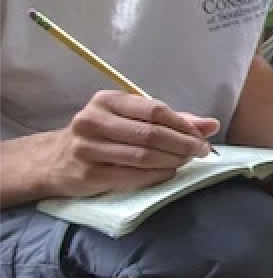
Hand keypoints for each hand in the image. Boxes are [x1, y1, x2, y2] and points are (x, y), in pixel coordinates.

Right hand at [38, 90, 217, 198]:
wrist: (55, 161)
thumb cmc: (102, 136)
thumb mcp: (130, 119)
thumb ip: (172, 120)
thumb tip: (212, 125)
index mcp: (107, 101)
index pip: (155, 110)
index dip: (184, 125)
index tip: (202, 136)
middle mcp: (93, 121)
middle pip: (152, 134)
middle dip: (184, 144)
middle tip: (200, 152)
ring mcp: (88, 148)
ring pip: (144, 156)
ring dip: (174, 161)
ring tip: (186, 162)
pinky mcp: (89, 174)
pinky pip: (133, 176)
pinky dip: (158, 175)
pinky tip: (168, 173)